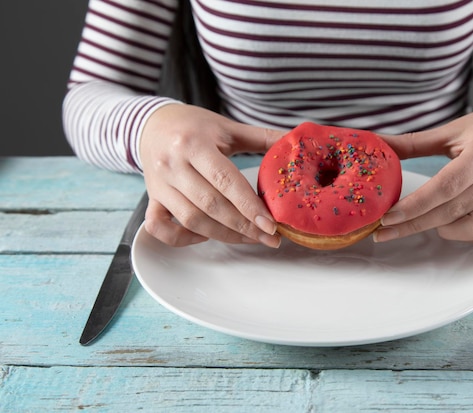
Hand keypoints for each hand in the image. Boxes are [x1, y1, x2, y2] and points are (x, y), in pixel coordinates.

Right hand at [139, 104, 283, 246]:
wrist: (154, 123)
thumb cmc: (196, 126)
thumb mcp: (228, 127)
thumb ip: (263, 136)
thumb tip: (296, 142)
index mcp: (194, 144)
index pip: (225, 180)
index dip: (249, 206)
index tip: (272, 224)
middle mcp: (173, 165)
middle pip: (210, 205)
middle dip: (244, 226)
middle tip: (270, 237)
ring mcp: (159, 184)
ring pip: (191, 220)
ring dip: (224, 234)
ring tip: (251, 238)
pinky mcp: (151, 198)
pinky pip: (160, 228)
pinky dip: (183, 238)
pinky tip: (207, 236)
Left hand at [374, 105, 472, 242]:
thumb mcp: (452, 129)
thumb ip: (414, 142)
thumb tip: (377, 143)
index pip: (446, 185)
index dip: (415, 204)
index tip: (388, 216)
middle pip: (453, 210)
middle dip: (414, 224)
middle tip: (384, 231)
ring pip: (471, 226)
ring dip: (437, 228)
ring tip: (415, 222)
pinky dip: (460, 232)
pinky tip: (443, 223)